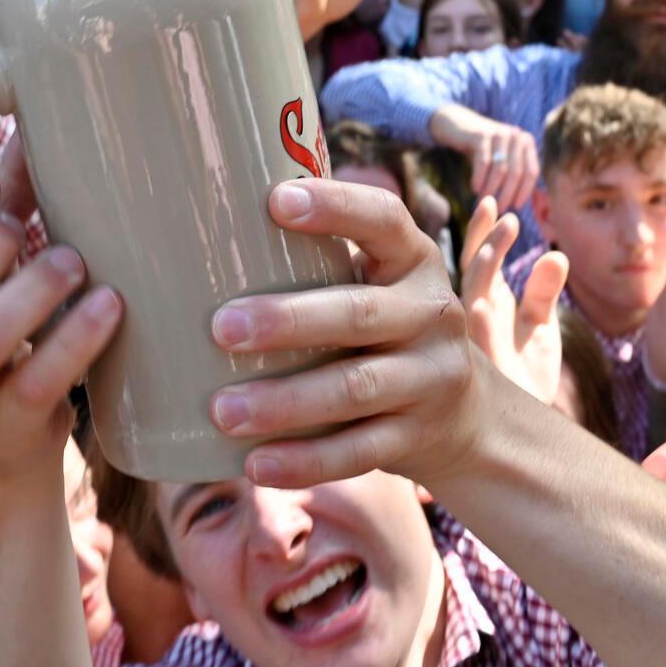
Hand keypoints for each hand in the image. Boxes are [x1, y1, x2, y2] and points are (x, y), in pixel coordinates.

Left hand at [202, 180, 493, 487]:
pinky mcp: (418, 436)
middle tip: (220, 328)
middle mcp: (432, 313)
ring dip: (285, 401)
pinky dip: (306, 460)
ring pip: (355, 388)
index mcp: (413, 259)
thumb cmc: (384, 330)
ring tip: (223, 410)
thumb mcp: (376, 285)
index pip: (382, 220)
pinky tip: (257, 464)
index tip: (275, 202)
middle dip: (288, 321)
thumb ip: (317, 264)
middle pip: (358, 314)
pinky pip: (359, 450)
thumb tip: (199, 236)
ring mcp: (431, 378)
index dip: (336, 207)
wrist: (466, 416)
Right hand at [428, 102, 539, 213]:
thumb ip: (516, 174)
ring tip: (485, 201)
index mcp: (526, 142)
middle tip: (498, 209)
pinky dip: (480, 178)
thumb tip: (526, 203)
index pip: (532, 171)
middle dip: (507, 194)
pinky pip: (484, 162)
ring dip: (492, 189)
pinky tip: (475, 189)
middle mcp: (516, 136)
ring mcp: (499, 133)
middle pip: (517, 172)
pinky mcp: (481, 135)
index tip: (515, 207)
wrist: (458, 125)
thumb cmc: (483, 149)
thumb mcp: (502, 158)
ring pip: (500, 169)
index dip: (525, 191)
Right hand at [458, 196, 565, 404]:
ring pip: (469, 296)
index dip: (485, 232)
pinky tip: (485, 297)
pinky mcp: (483, 369)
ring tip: (502, 236)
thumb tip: (556, 254)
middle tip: (497, 208)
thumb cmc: (525, 378)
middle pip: (471, 270)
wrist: (526, 436)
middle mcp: (475, 318)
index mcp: (488, 304)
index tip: (498, 204)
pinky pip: (473, 339)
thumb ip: (545, 293)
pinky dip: (477, 316)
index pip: (480, 260)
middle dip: (481, 237)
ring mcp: (476, 341)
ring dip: (483, 265)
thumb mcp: (540, 329)